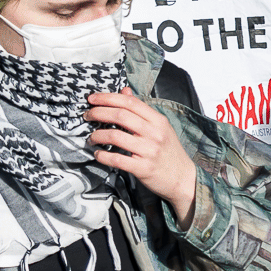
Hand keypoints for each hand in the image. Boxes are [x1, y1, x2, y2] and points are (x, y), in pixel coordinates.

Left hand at [87, 87, 196, 222]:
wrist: (183, 178)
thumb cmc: (169, 152)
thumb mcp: (161, 127)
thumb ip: (141, 110)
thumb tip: (125, 92)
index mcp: (158, 121)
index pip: (130, 102)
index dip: (108, 98)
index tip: (92, 99)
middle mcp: (154, 133)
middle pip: (120, 116)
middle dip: (98, 113)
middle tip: (87, 115)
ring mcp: (149, 151)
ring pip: (115, 136)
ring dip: (97, 135)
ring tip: (92, 137)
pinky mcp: (143, 168)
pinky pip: (117, 159)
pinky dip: (102, 156)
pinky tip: (98, 154)